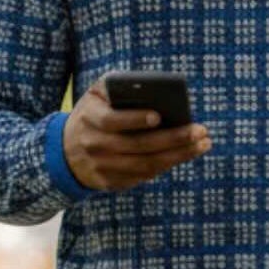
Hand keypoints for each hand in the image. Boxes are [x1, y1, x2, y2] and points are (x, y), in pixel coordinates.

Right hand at [63, 77, 210, 191]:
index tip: (159, 116)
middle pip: (138, 145)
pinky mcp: (110, 183)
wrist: (66, 151)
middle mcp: (94, 146)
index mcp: (89, 119)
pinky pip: (143, 176)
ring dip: (178, 155)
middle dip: (173, 138)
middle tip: (201, 131)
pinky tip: (185, 154)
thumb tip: (154, 88)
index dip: (134, 119)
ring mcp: (102, 168)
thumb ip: (118, 85)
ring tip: (202, 144)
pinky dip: (166, 165)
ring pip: (146, 164)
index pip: (112, 121)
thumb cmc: (93, 113)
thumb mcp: (96, 94)